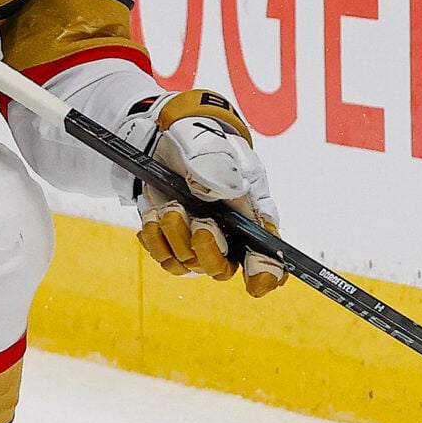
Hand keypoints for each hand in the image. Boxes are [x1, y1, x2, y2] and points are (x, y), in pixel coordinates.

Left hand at [137, 90, 282, 295]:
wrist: (170, 140)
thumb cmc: (203, 143)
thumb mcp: (212, 148)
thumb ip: (219, 169)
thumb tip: (223, 192)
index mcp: (252, 215)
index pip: (267, 256)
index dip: (265, 274)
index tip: (256, 283)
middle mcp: (229, 235)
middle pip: (221, 268)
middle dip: (207, 249)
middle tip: (196, 223)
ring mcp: (199, 240)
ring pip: (187, 263)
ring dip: (173, 235)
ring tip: (168, 206)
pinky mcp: (173, 240)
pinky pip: (163, 255)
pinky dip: (154, 238)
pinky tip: (154, 214)